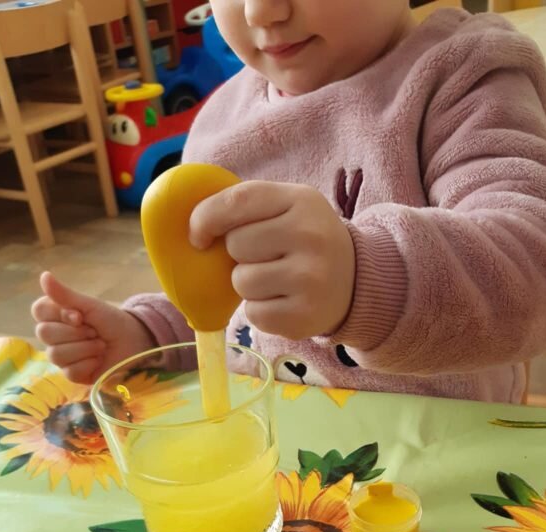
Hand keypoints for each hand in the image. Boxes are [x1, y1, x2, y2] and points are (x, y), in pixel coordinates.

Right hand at [32, 272, 154, 383]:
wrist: (134, 343)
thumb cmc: (112, 322)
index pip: (38, 311)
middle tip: (94, 331)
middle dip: (75, 332)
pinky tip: (99, 360)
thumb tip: (43, 275)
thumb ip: (65, 295)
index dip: (58, 314)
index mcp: (55, 316)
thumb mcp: (90, 306)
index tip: (79, 316)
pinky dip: (89, 364)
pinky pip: (70, 371)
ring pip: (56, 354)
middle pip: (44, 333)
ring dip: (85, 348)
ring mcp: (62, 357)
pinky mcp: (73, 374)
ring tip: (100, 345)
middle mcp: (54, 336)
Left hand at [189, 181, 355, 339]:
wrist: (355, 280)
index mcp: (301, 201)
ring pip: (241, 282)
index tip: (198, 236)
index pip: (237, 202)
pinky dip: (259, 310)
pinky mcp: (304, 316)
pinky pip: (254, 314)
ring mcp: (309, 279)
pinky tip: (282, 301)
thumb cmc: (306, 240)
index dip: (206, 218)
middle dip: (239, 254)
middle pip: (236, 245)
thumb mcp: (288, 207)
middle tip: (265, 257)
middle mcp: (310, 237)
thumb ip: (246, 206)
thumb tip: (190, 225)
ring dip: (248, 284)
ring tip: (275, 280)